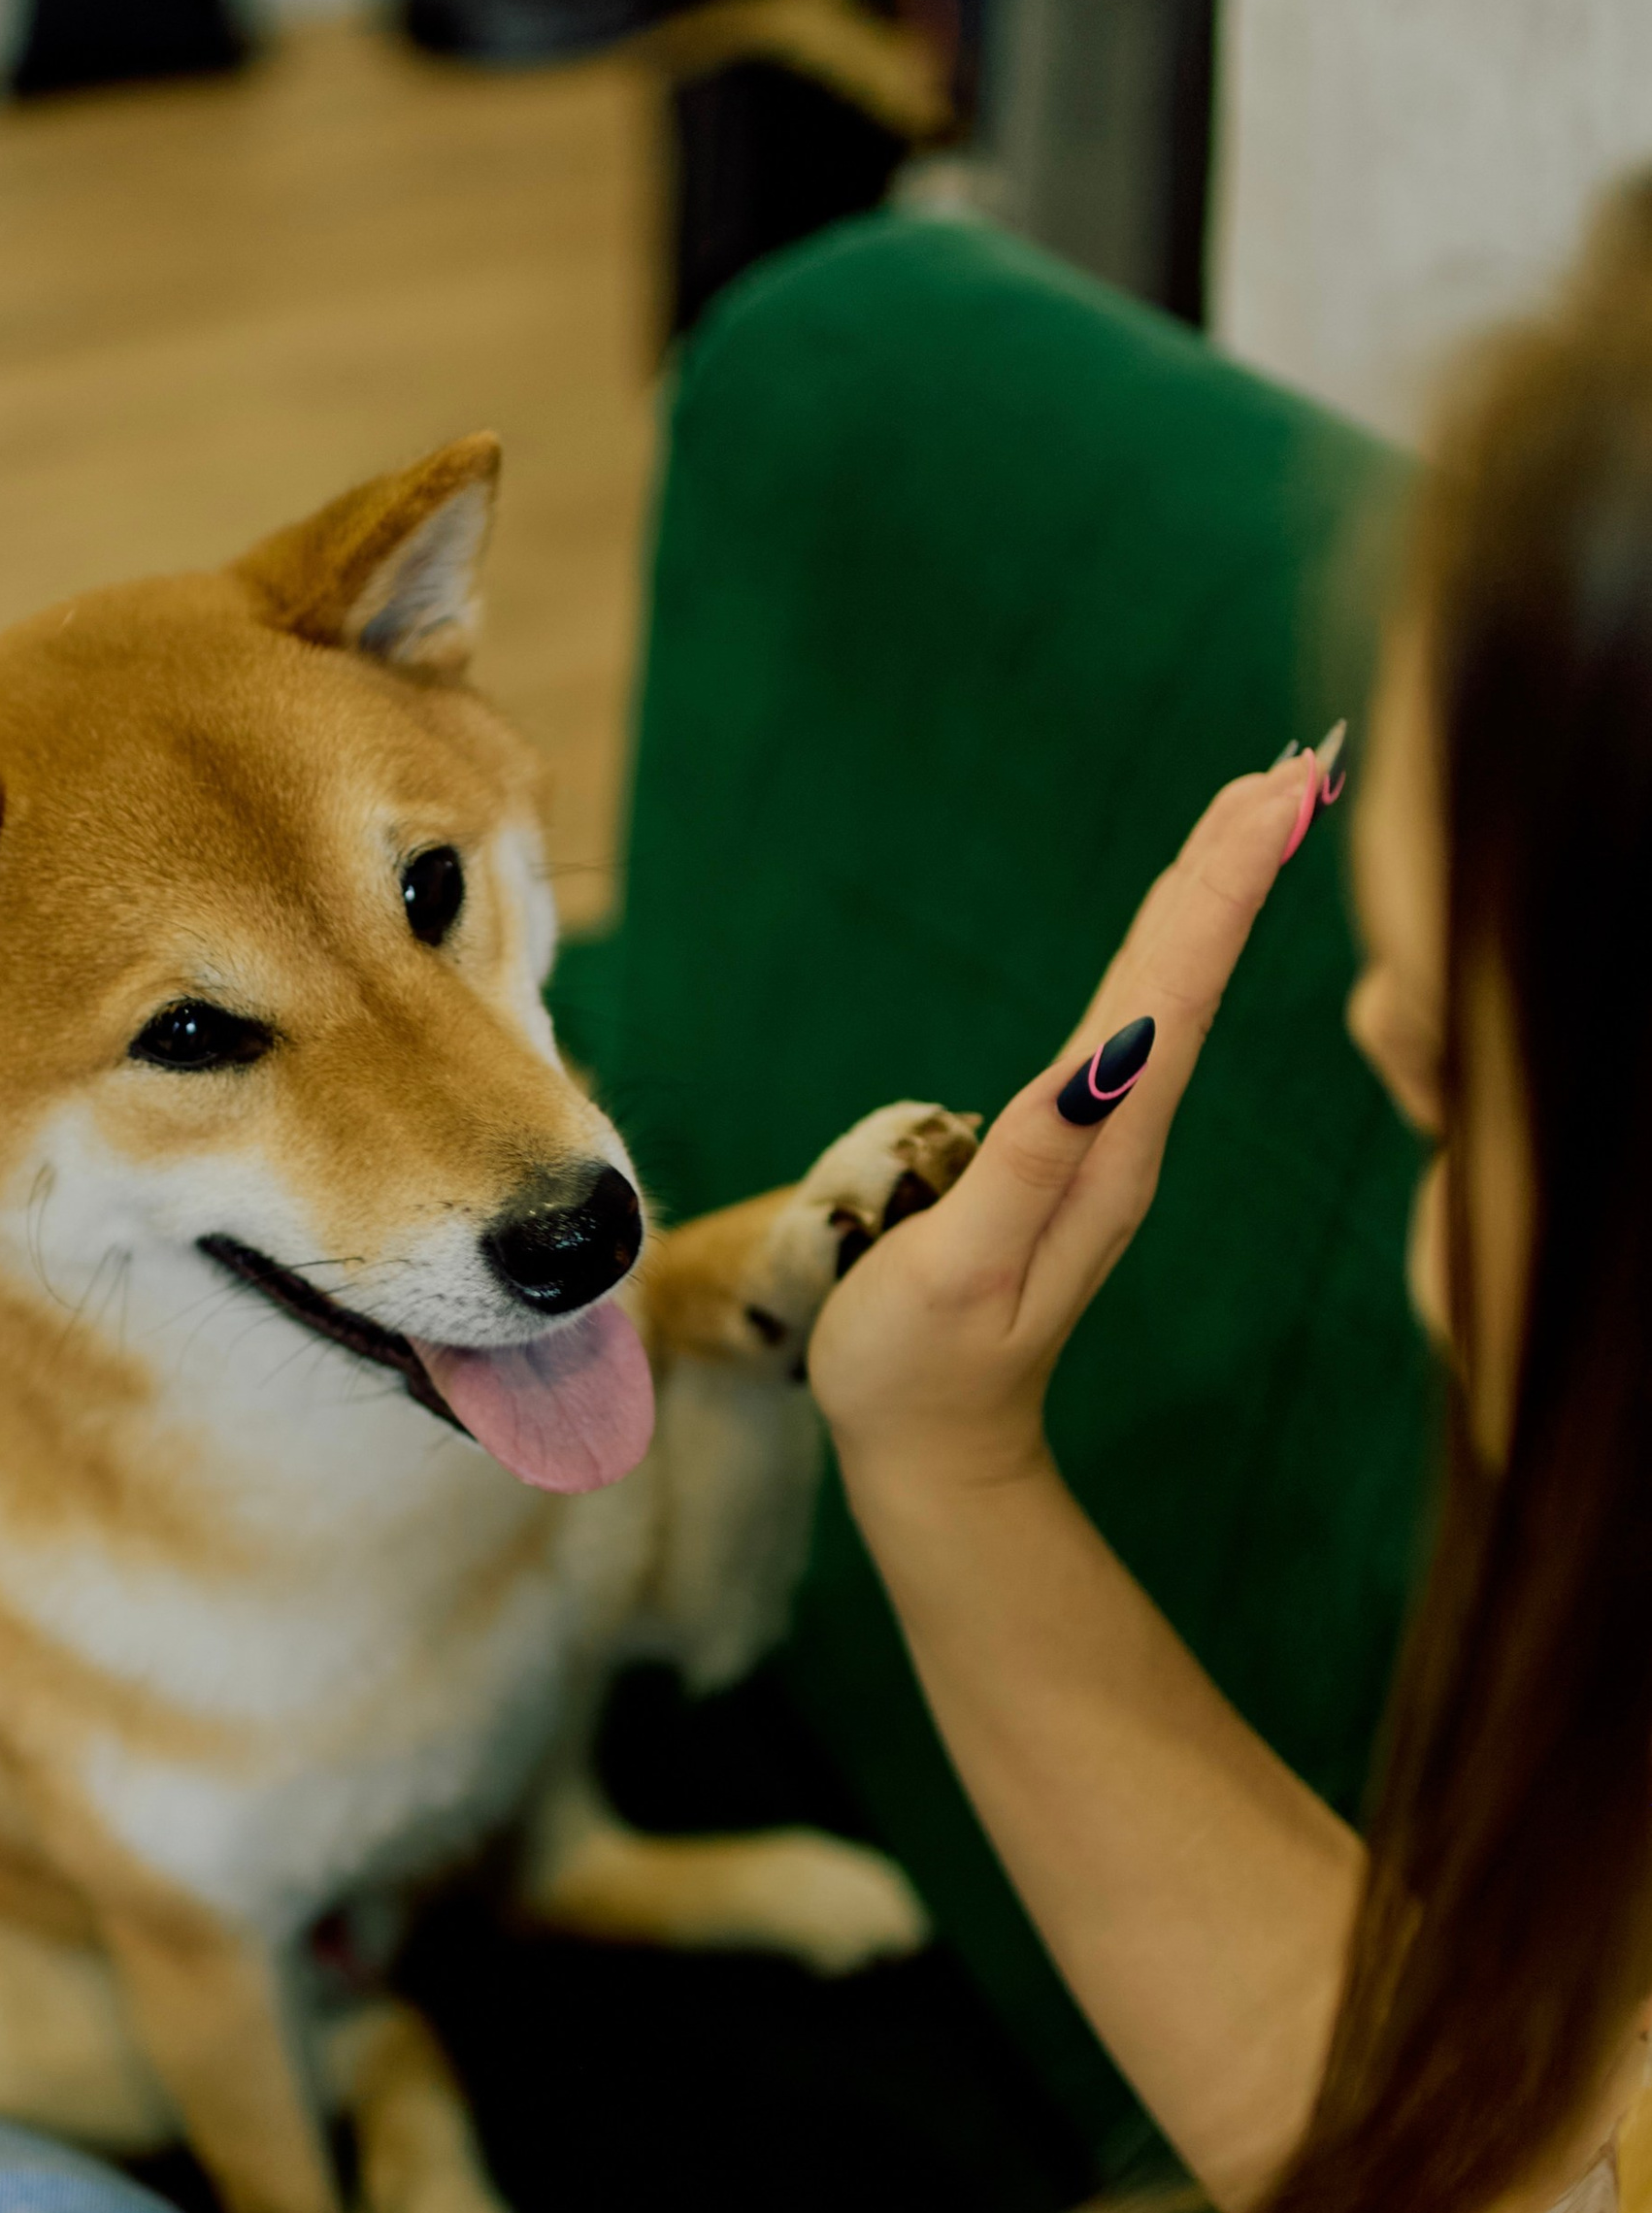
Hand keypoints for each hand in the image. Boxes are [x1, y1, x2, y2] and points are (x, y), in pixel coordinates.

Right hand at [807, 756, 1319, 1501]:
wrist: (933, 1448)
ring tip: (1260, 806)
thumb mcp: (958, 1270)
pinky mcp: (1081, 1148)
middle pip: (1191, 978)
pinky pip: (1142, 1022)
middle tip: (1295, 764)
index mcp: (1102, 1154)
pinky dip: (1174, 951)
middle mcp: (1124, 1136)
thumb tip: (1111, 1052)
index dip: (1219, 892)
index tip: (1271, 800)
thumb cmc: (917, 1366)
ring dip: (1218, 896)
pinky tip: (1186, 917)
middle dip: (1238, 867)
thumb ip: (1034, 1161)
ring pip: (1175, 993)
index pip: (1173, 998)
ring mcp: (1108, 1143)